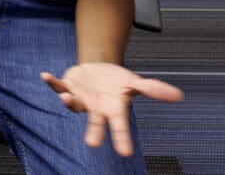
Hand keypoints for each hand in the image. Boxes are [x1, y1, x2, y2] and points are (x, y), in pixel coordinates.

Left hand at [41, 62, 182, 156]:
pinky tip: (45, 76)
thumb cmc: (116, 83)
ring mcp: (80, 99)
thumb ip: (154, 90)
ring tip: (66, 99)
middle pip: (94, 123)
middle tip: (92, 144)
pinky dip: (52, 82)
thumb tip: (179, 95)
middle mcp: (95, 108)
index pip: (119, 126)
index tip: (126, 152)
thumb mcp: (135, 84)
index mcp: (113, 110)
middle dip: (93, 132)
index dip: (121, 138)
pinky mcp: (68, 87)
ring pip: (73, 104)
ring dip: (69, 102)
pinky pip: (58, 86)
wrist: (98, 71)